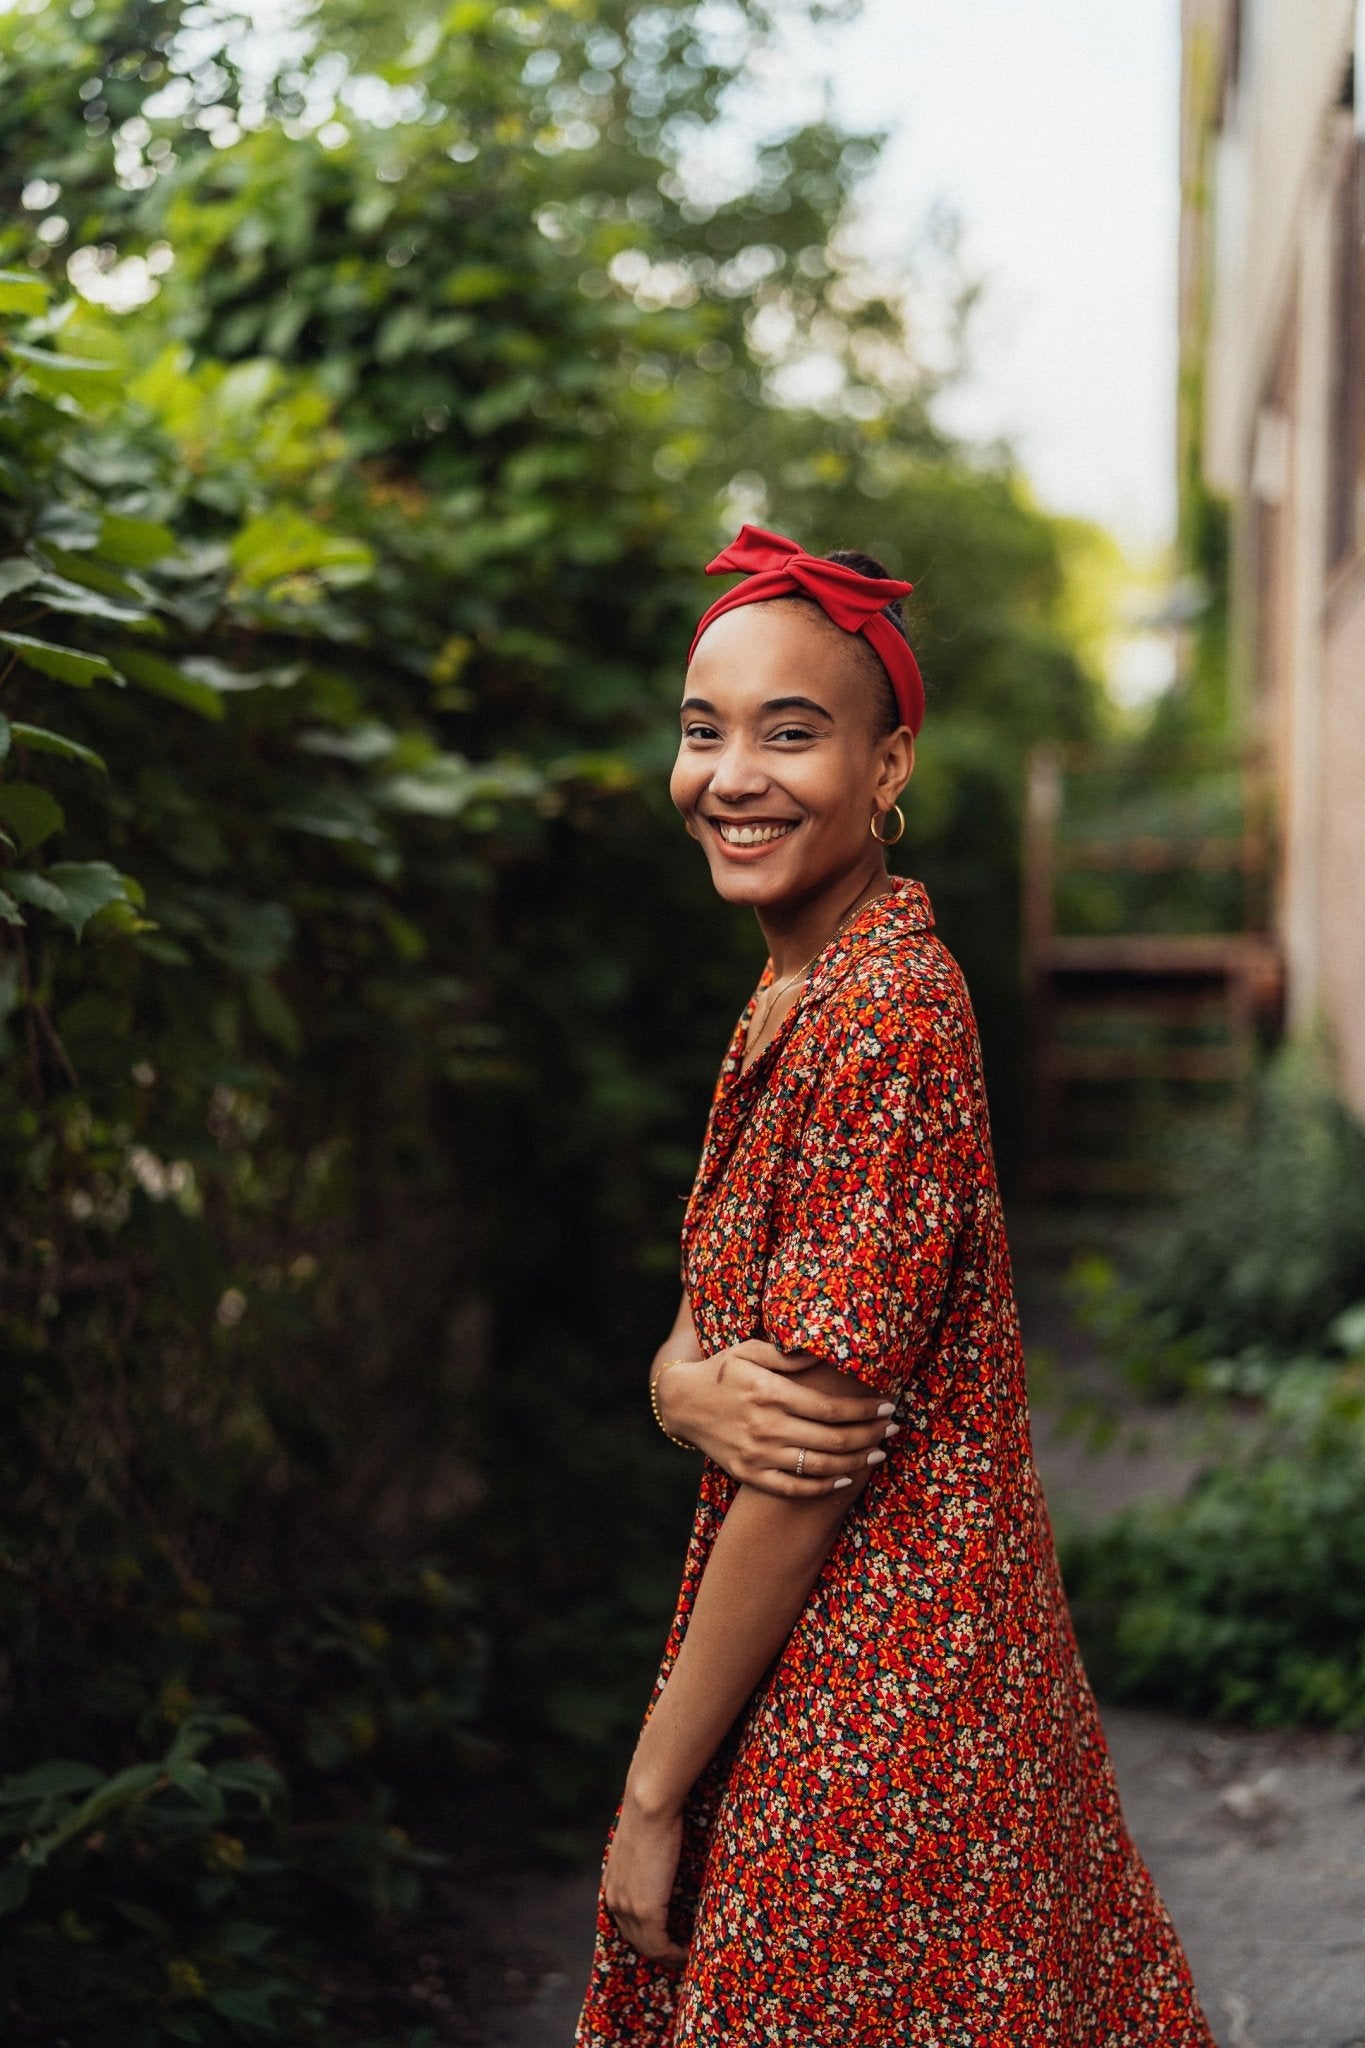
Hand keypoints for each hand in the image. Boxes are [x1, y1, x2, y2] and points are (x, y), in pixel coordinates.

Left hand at [603, 1784, 686, 1964]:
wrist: (649, 1806)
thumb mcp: (642, 1845)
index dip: (646, 1937)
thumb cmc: (652, 1816)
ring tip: (687, 1957)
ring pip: (647, 1946)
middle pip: (635, 1940)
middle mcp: (614, 1900)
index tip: (667, 1942)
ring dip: (667, 1956)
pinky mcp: (645, 1910)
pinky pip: (659, 1945)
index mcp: (612, 1885)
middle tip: (680, 1956)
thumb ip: (646, 1862)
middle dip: (657, 1952)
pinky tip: (689, 1952)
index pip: (626, 1923)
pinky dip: (674, 1953)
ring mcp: (628, 1907)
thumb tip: (662, 1863)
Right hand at [657, 1341, 896, 1496]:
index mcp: (769, 1393)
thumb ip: (788, 1355)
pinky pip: (794, 1489)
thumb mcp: (750, 1350)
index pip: (830, 1409)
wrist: (682, 1404)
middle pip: (832, 1440)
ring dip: (856, 1463)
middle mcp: (765, 1427)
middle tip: (893, 1430)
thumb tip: (826, 1353)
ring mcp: (757, 1455)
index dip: (864, 1411)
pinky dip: (824, 1488)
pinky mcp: (749, 1474)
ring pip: (819, 1467)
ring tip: (878, 1454)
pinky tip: (845, 1479)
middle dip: (870, 1436)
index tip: (887, 1406)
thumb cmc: (722, 1371)